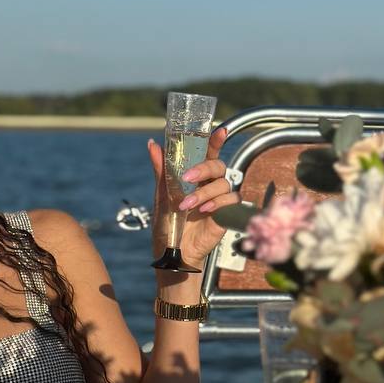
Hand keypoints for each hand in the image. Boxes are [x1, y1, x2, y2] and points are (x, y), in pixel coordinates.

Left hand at [148, 126, 239, 269]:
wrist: (172, 252)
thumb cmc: (167, 224)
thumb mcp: (161, 195)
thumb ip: (161, 170)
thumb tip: (152, 144)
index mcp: (196, 177)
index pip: (209, 153)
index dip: (215, 141)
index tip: (219, 130)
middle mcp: (210, 185)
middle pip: (219, 165)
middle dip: (204, 168)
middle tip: (186, 178)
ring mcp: (219, 200)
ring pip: (224, 183)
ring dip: (204, 192)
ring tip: (186, 206)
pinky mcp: (226, 215)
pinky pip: (231, 201)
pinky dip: (217, 203)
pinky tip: (203, 211)